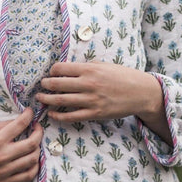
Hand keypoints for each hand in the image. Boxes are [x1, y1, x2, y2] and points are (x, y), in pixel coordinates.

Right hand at [0, 108, 42, 181]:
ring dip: (37, 148)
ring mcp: (4, 170)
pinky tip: (32, 160)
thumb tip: (20, 121)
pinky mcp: (4, 181)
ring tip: (34, 143)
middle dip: (39, 132)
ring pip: (33, 159)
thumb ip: (3, 125)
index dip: (29, 116)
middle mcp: (2, 156)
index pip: (20, 124)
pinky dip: (34, 167)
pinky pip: (27, 176)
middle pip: (32, 143)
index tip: (31, 113)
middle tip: (36, 128)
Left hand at [36, 62, 171, 143]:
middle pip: (57, 84)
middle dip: (45, 85)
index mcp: (90, 69)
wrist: (141, 92)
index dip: (52, 71)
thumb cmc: (122, 76)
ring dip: (47, 99)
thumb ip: (86, 67)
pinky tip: (52, 114)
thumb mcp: (104, 65)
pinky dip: (59, 115)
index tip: (50, 73)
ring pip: (61, 100)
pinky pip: (71, 116)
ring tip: (40, 98)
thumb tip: (68, 69)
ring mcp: (91, 100)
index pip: (61, 68)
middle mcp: (88, 84)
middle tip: (41, 85)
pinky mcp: (95, 113)